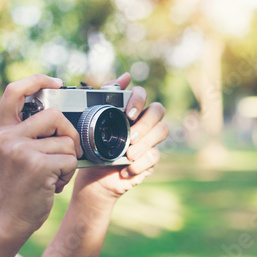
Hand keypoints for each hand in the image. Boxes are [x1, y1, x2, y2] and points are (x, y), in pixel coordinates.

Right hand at [0, 74, 81, 236]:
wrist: (8, 219)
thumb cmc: (17, 185)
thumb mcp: (12, 152)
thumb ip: (27, 131)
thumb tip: (59, 113)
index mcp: (0, 129)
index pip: (15, 90)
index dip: (38, 80)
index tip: (56, 83)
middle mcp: (6, 136)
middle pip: (55, 115)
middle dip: (69, 133)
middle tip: (67, 151)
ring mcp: (20, 150)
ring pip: (67, 141)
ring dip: (68, 159)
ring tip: (53, 173)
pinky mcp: (37, 165)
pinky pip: (70, 159)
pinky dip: (68, 173)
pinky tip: (53, 184)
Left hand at [74, 73, 168, 200]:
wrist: (94, 179)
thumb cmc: (94, 148)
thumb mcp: (94, 122)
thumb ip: (107, 97)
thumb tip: (126, 77)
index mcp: (129, 109)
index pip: (142, 94)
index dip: (139, 100)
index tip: (128, 114)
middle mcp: (143, 121)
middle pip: (158, 110)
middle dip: (145, 123)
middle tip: (131, 136)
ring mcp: (150, 139)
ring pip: (162, 130)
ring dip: (145, 143)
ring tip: (129, 154)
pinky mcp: (151, 158)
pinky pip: (154, 156)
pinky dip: (140, 164)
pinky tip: (127, 169)